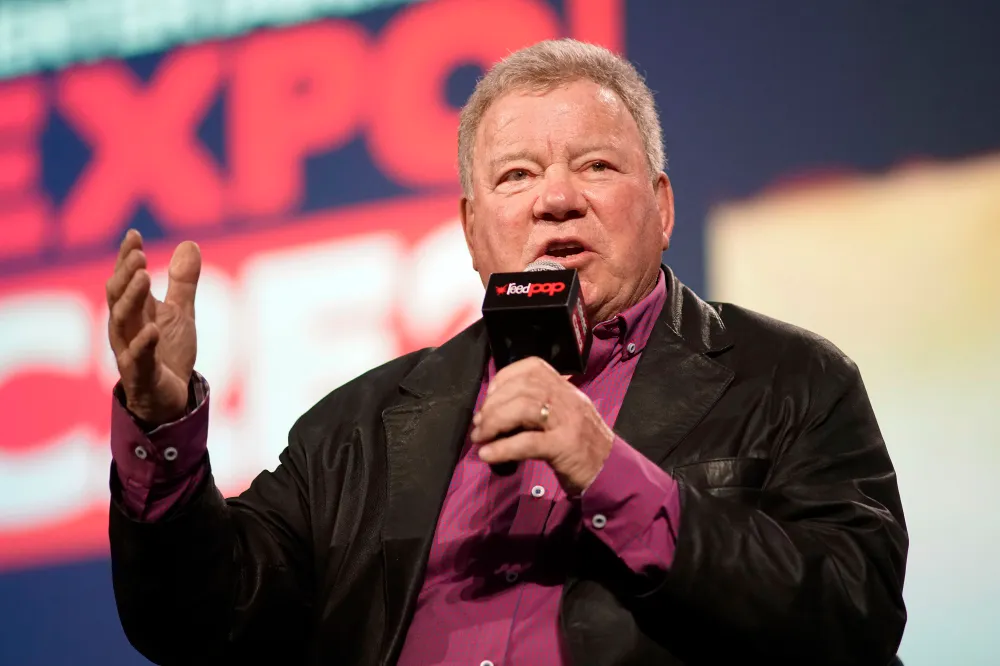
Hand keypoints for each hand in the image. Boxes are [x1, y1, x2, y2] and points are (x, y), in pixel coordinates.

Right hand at [106, 229, 201, 425]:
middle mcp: (127, 328)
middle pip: (118, 296)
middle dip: (126, 274)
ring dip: (131, 298)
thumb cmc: (168, 351)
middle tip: (137, 254)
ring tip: (144, 276)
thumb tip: (189, 243)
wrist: (170, 396)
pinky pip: (139, 357)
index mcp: (135, 311)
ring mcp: (130, 350)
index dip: (127, 258)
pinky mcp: (141, 373)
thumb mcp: (181, 312)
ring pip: (122, 322)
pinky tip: (153, 329)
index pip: (125, 279)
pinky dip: (144, 342)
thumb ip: (182, 281)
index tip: (133, 235)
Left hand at [470, 357, 614, 494]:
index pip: (532, 367)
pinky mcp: (565, 447)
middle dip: (492, 404)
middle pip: (523, 388)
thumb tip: (498, 410)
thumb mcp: (564, 417)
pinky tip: (488, 455)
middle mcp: (568, 399)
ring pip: (523, 408)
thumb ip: (538, 408)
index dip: (504, 378)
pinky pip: (528, 442)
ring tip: (481, 438)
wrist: (613, 471)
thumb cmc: (583, 446)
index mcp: (566, 389)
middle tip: (479, 425)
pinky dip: (502, 448)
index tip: (490, 397)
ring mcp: (568, 422)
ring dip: (493, 422)